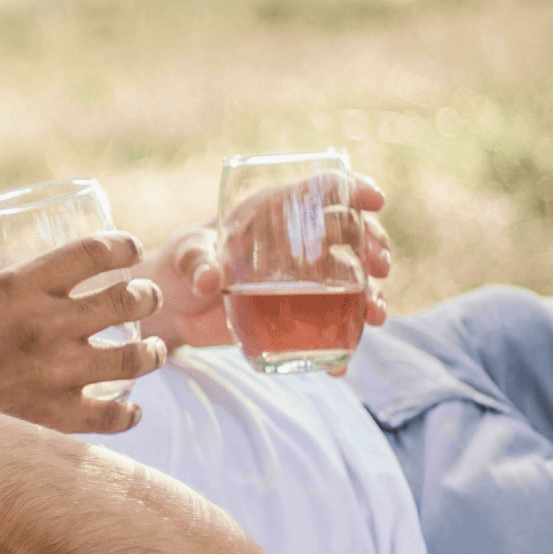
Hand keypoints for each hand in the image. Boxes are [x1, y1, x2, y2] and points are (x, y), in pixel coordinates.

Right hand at [0, 231, 167, 433]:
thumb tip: (9, 285)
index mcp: (19, 286)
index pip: (92, 252)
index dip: (122, 246)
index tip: (130, 248)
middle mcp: (47, 324)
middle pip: (127, 299)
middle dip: (147, 295)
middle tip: (148, 297)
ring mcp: (57, 373)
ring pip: (135, 356)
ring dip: (154, 351)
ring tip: (156, 350)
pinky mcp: (57, 418)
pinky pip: (116, 416)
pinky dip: (129, 413)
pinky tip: (130, 409)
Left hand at [140, 175, 391, 366]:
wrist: (173, 307)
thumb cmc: (178, 264)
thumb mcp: (185, 256)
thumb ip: (197, 262)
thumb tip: (211, 278)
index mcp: (273, 210)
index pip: (323, 189)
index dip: (353, 188)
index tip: (375, 201)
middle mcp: (297, 240)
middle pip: (352, 233)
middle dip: (374, 245)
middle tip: (379, 266)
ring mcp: (303, 278)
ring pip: (353, 280)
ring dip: (373, 295)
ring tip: (377, 314)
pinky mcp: (299, 312)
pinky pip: (331, 326)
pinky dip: (340, 346)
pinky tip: (342, 366)